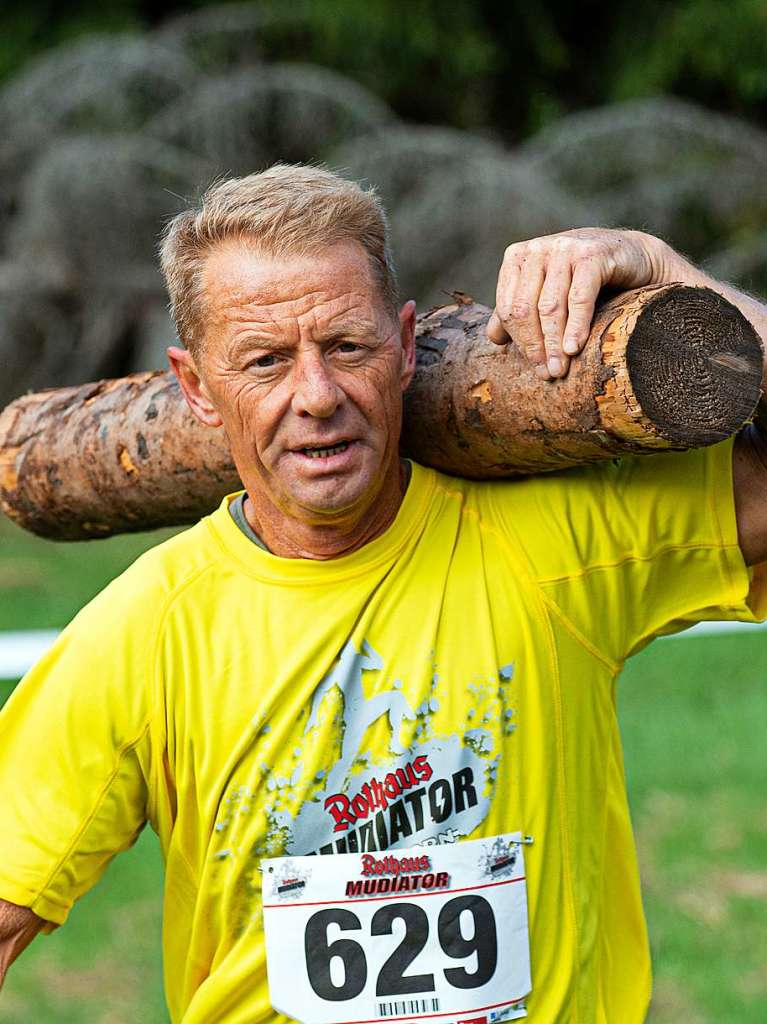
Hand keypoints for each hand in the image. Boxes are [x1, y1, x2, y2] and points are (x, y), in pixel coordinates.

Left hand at [486, 228, 662, 378]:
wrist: (633, 257)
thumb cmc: (586, 278)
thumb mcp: (548, 291)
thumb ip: (519, 310)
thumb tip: (493, 339)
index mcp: (518, 257)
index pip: (507, 307)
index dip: (519, 341)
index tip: (534, 365)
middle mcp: (538, 248)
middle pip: (525, 308)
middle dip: (535, 345)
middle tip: (548, 372)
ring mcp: (564, 247)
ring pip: (550, 306)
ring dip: (554, 343)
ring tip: (560, 368)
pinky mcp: (592, 254)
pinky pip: (579, 298)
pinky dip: (575, 327)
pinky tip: (574, 348)